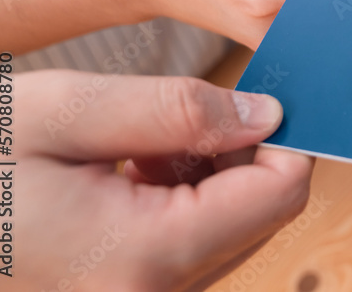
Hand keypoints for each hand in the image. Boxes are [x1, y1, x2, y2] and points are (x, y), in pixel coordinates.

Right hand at [0, 70, 312, 290]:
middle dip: (241, 156)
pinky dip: (179, 203)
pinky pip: (187, 250)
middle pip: (260, 217)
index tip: (262, 95)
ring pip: (228, 233)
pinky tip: (130, 170)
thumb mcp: (66, 110)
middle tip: (184, 113)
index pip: (280, 195)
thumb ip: (180, 110)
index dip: (285, 138)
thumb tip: (267, 114)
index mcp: (147, 256)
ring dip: (208, 179)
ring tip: (141, 143)